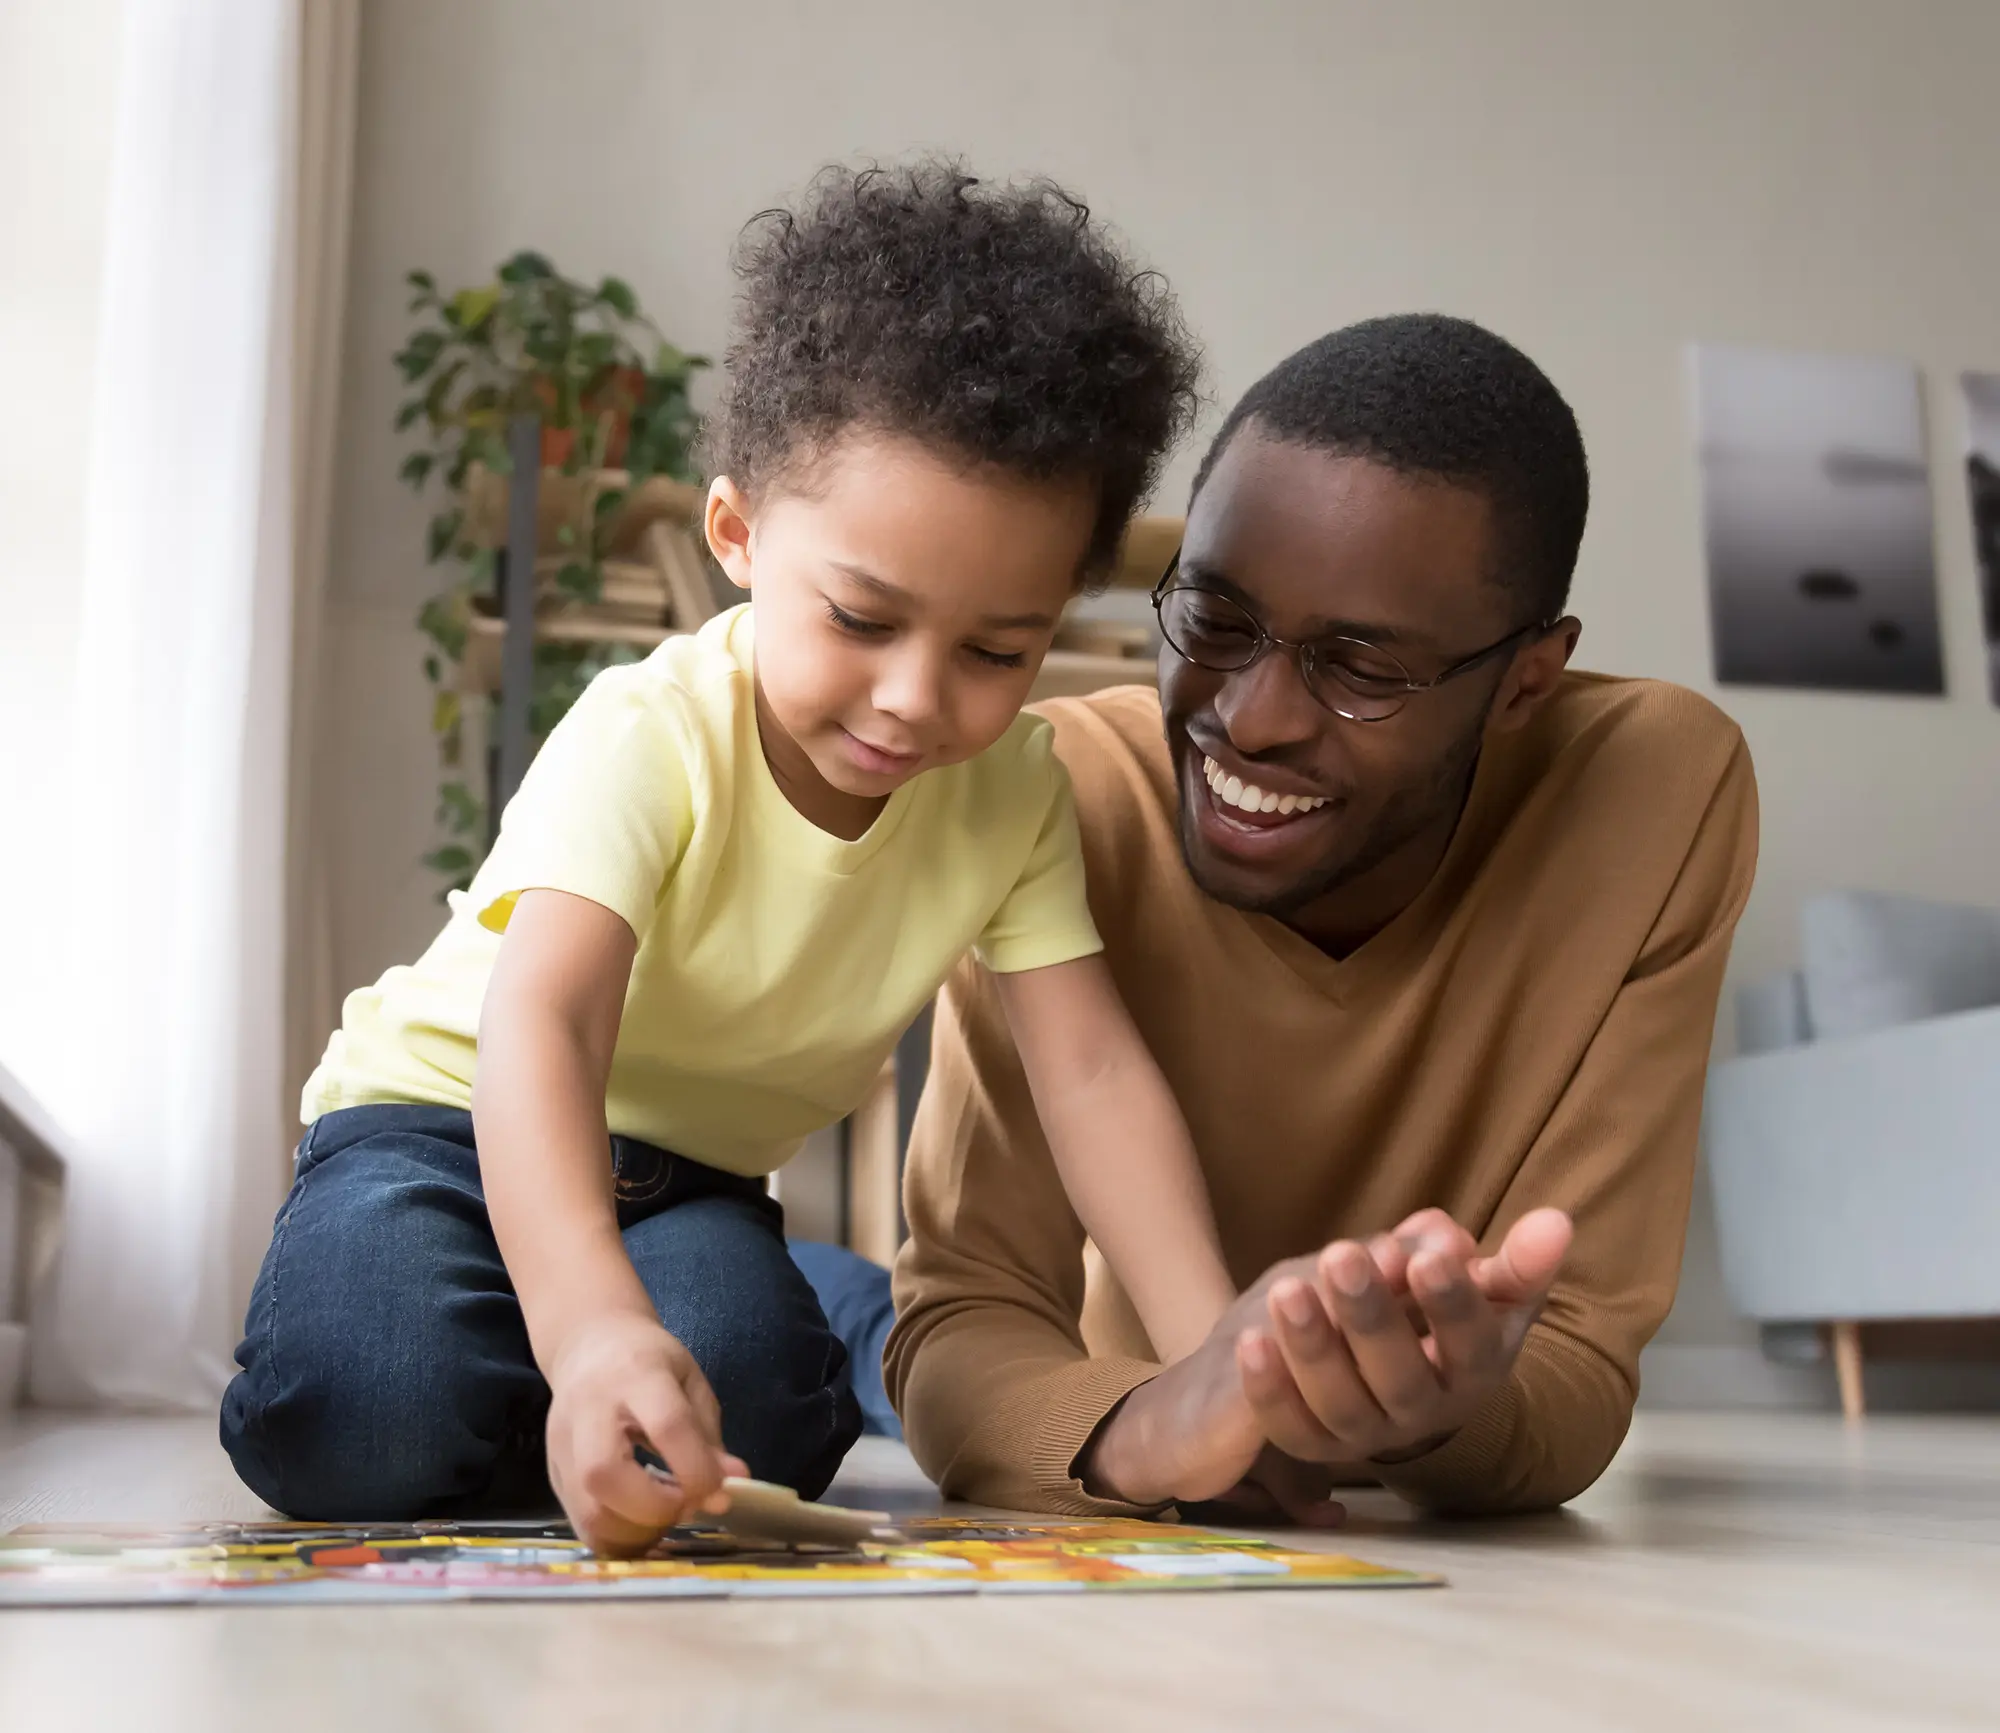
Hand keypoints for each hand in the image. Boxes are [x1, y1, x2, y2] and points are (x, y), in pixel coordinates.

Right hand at [544, 1311, 747, 1555]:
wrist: (588, 1345)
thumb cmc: (649, 1361)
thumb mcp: (689, 1381)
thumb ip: (708, 1437)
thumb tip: (731, 1486)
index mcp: (637, 1375)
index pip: (666, 1426)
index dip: (696, 1468)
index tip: (719, 1491)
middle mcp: (589, 1411)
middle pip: (605, 1475)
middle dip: (655, 1508)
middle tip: (685, 1506)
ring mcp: (562, 1447)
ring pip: (588, 1513)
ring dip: (637, 1533)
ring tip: (666, 1517)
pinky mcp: (553, 1474)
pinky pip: (581, 1526)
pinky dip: (617, 1538)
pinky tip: (641, 1523)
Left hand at [1237, 1207, 1572, 1467]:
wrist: (1395, 1370)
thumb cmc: (1444, 1314)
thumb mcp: (1480, 1286)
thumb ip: (1514, 1260)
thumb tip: (1554, 1222)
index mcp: (1475, 1372)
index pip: (1470, 1345)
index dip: (1452, 1303)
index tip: (1429, 1255)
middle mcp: (1426, 1415)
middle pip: (1402, 1379)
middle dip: (1372, 1317)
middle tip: (1343, 1255)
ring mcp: (1369, 1436)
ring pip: (1343, 1407)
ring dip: (1313, 1348)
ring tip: (1286, 1287)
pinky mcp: (1316, 1444)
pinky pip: (1292, 1429)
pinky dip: (1270, 1390)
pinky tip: (1250, 1339)